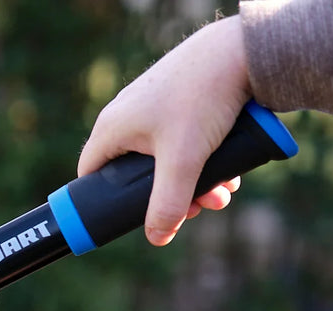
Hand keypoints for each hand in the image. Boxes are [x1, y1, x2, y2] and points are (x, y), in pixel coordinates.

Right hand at [78, 15, 251, 244]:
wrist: (241, 50)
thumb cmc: (203, 98)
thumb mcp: (183, 160)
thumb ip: (168, 203)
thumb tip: (157, 237)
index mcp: (112, 129)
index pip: (90, 175)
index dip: (105, 201)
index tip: (129, 217)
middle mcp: (126, 116)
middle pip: (135, 173)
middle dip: (168, 196)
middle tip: (194, 209)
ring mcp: (152, 106)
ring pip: (165, 158)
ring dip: (192, 181)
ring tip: (221, 192)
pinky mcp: (179, 99)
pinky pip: (182, 139)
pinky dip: (201, 158)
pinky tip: (228, 170)